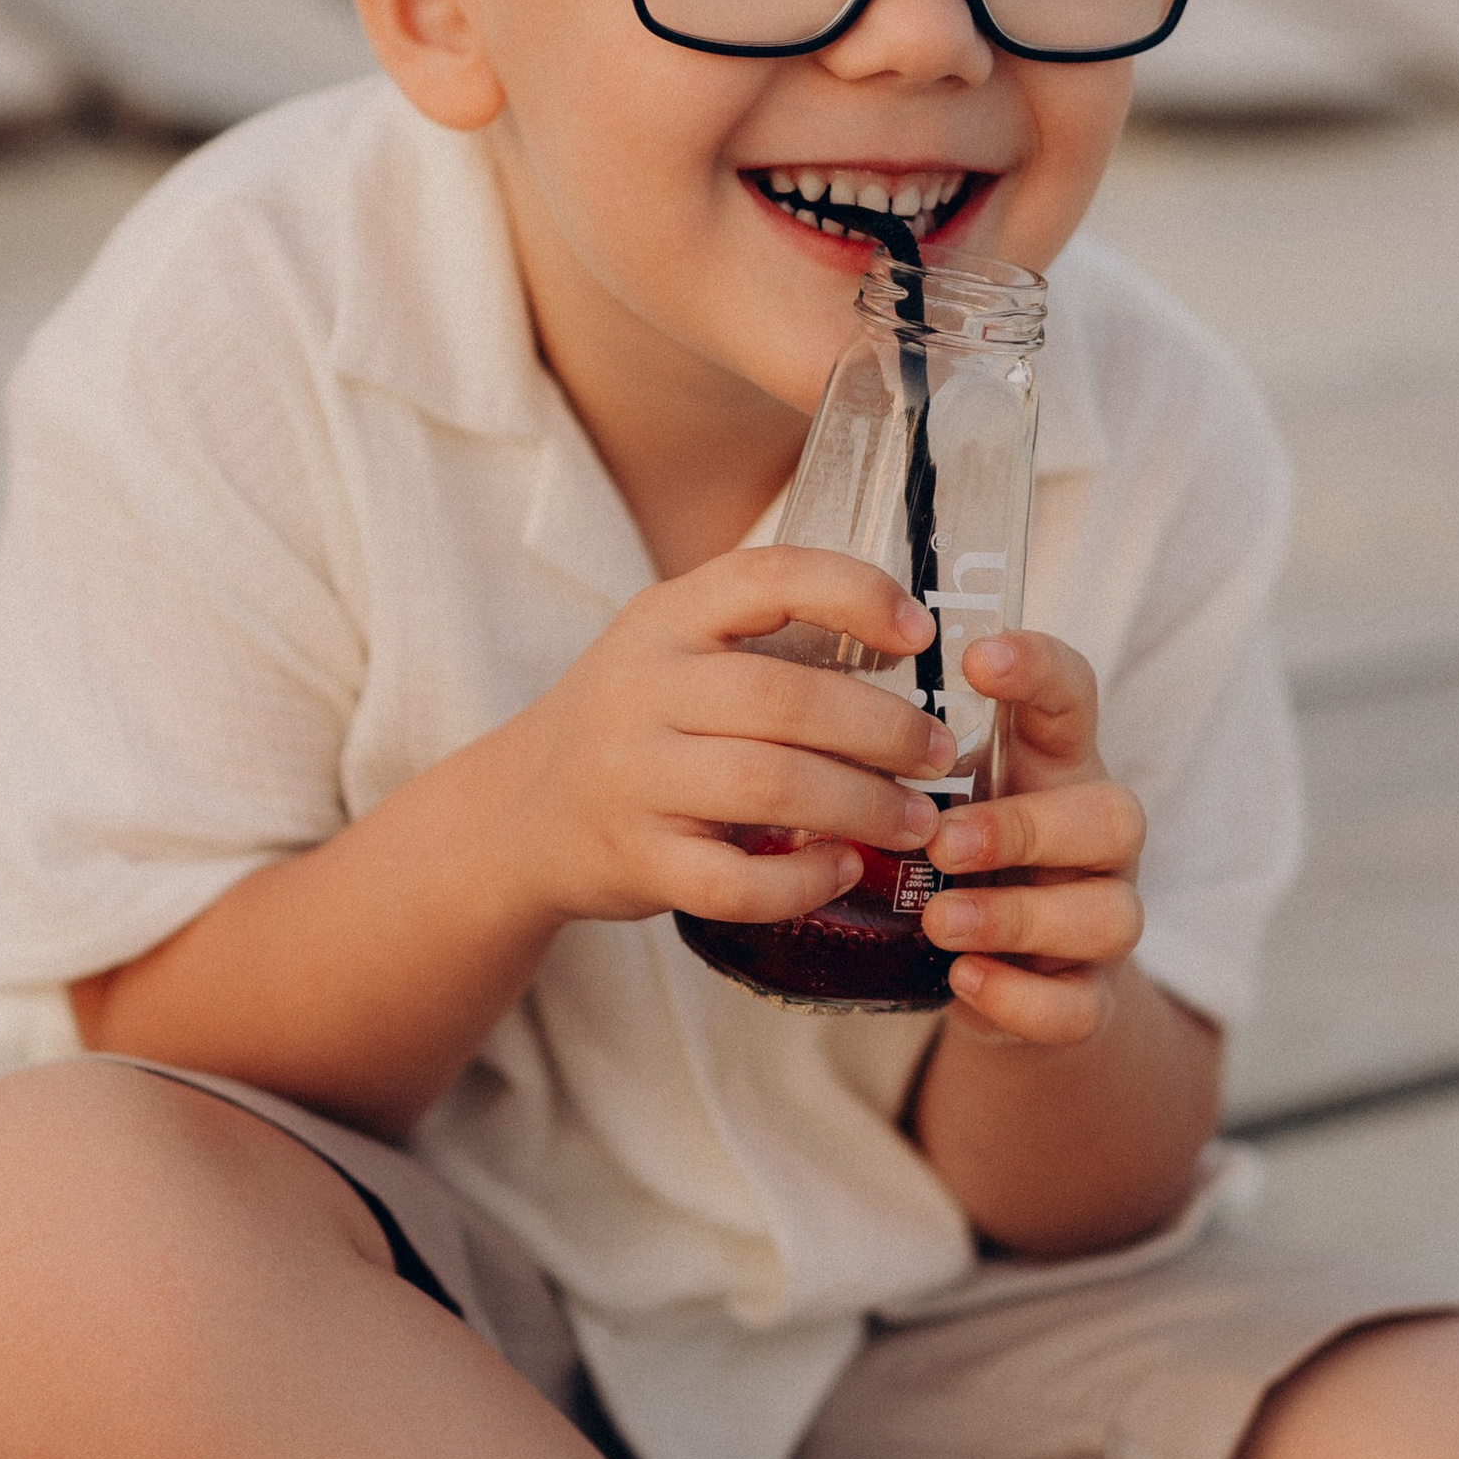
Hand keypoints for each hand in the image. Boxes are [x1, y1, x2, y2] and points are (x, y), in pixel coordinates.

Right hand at [511, 547, 958, 932]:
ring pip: (771, 787)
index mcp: (664, 618)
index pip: (768, 577)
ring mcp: (633, 778)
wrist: (519, 813)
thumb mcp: (674, 650)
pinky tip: (842, 869)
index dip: (855, 595)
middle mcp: (642, 689)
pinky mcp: (636, 860)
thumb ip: (765, 640)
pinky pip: (735, 881)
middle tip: (939, 754)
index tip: (919, 634)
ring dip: (864, 806)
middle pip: (787, 700)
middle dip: (886, 731)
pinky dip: (803, 880)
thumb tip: (905, 644)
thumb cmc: (633, 724)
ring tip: (917, 821)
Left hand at [918, 631, 1145, 1045]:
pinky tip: (961, 979)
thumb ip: (897, 755)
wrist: (990, 968)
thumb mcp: (933, 792)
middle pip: (1115, 815)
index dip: (1039, 669)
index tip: (977, 658)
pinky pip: (1080, 1006)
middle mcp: (1093, 835)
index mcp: (1054, 764)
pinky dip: (1020, 997)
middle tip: (943, 841)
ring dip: (1018, 918)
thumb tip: (798, 710)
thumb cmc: (953, 854)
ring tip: (939, 920)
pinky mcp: (1088, 996)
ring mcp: (1100, 916)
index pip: (1072, 695)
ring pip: (1110, 915)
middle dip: (1026, 829)